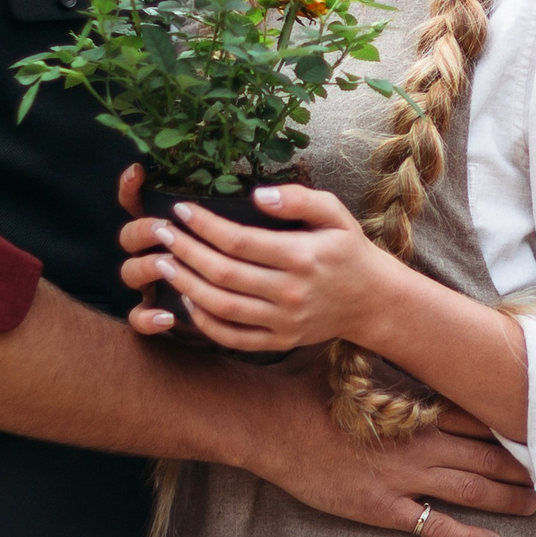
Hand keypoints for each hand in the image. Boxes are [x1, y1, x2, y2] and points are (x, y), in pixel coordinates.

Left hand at [118, 183, 405, 353]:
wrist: (374, 301)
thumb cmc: (349, 251)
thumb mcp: (335, 213)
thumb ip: (298, 199)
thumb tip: (257, 195)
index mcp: (302, 257)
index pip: (239, 241)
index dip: (204, 225)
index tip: (182, 209)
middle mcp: (290, 292)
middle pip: (223, 273)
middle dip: (185, 251)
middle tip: (161, 232)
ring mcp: (283, 322)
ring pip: (221, 307)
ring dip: (185, 284)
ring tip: (163, 263)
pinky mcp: (279, 341)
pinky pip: (231, 336)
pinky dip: (203, 321)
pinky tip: (186, 299)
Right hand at [229, 358, 535, 536]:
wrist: (270, 424)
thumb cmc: (309, 388)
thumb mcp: (356, 363)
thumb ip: (391, 359)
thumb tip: (413, 329)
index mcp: (415, 405)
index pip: (477, 413)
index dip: (510, 423)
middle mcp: (418, 442)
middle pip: (485, 454)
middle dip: (520, 464)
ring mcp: (403, 478)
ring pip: (470, 490)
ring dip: (507, 498)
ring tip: (534, 503)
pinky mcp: (383, 508)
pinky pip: (435, 526)